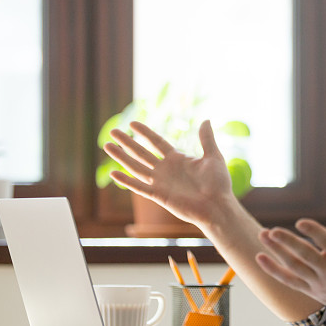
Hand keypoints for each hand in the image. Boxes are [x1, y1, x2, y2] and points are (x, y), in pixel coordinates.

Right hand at [103, 120, 234, 226]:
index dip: (145, 133)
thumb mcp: (213, 157)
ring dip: (121, 157)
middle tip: (113, 131)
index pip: (157, 142)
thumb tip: (206, 120)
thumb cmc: (218, 184)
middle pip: (142, 153)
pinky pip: (139, 187)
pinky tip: (114, 173)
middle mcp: (166, 170)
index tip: (132, 123)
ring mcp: (161, 183)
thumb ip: (206, 139)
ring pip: (136, 167)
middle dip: (127, 142)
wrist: (217, 206)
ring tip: (107, 146)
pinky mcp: (159, 195)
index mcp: (178, 160)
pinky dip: (127, 181)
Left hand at [255, 208, 325, 312]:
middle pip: (305, 257)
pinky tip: (260, 258)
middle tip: (271, 231)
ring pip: (293, 267)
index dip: (314, 232)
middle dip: (288, 243)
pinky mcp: (311, 290)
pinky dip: (273, 270)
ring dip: (276, 252)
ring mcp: (319, 283)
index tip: (300, 221)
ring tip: (262, 236)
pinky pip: (288, 280)